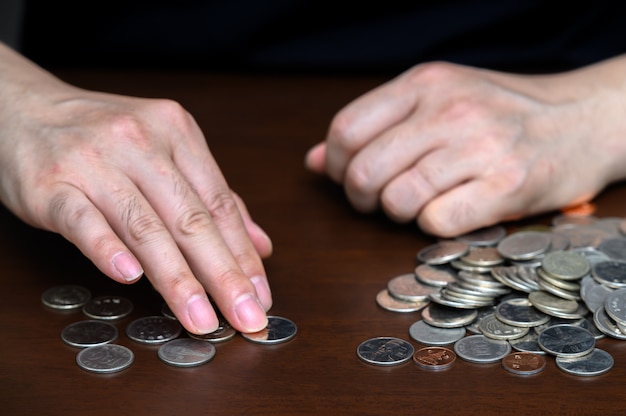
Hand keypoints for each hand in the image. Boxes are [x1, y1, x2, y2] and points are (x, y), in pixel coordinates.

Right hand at [0, 44, 271, 333]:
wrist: (20, 108)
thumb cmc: (100, 137)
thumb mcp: (164, 150)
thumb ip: (212, 196)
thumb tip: (260, 244)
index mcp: (176, 132)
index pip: (220, 204)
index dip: (244, 255)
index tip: (260, 295)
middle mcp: (141, 142)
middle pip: (191, 219)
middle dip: (224, 275)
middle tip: (246, 317)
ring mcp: (95, 161)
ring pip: (146, 227)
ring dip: (178, 279)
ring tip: (201, 318)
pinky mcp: (52, 183)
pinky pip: (84, 219)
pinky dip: (107, 248)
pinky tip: (129, 277)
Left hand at [306, 58, 625, 235]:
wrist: (583, 119)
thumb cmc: (501, 112)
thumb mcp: (437, 99)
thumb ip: (375, 126)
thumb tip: (313, 161)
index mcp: (425, 83)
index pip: (346, 129)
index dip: (334, 163)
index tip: (346, 176)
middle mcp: (449, 109)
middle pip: (363, 170)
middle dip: (358, 197)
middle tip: (376, 200)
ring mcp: (480, 146)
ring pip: (397, 200)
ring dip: (396, 213)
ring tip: (416, 204)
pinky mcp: (507, 185)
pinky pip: (436, 222)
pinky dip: (432, 227)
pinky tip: (448, 212)